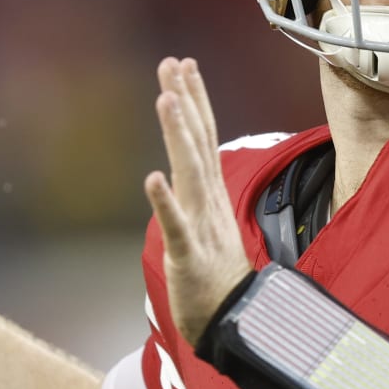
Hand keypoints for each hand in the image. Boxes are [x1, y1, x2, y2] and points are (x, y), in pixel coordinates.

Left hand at [144, 58, 253, 345]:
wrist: (236, 323)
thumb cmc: (218, 277)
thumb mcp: (209, 225)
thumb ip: (198, 195)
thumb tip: (179, 168)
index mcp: (212, 195)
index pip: (205, 137)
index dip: (195, 100)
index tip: (184, 65)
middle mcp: (210, 203)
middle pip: (199, 144)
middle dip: (186, 102)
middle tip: (173, 64)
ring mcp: (202, 227)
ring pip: (190, 174)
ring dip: (178, 136)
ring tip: (167, 100)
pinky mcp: (190, 257)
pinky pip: (178, 227)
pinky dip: (166, 202)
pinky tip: (152, 178)